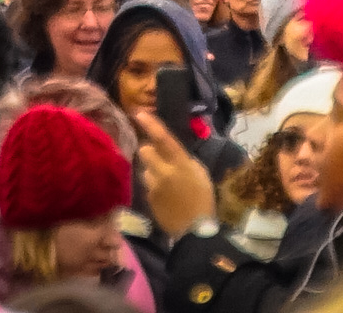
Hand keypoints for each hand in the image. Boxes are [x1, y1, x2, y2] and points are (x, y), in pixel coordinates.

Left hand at [133, 111, 215, 235]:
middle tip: (159, 157)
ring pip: (146, 170)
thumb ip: (184, 161)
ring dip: (152, 171)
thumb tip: (172, 153)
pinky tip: (166, 195)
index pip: (163, 139)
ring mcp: (153, 188)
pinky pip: (148, 186)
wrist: (194, 230)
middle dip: (149, 151)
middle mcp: (163, 172)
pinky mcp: (148, 200)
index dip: (151, 125)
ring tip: (166, 181)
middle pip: (145, 152)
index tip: (139, 113)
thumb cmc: (203, 198)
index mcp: (180, 163)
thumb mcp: (200, 173)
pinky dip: (154, 186)